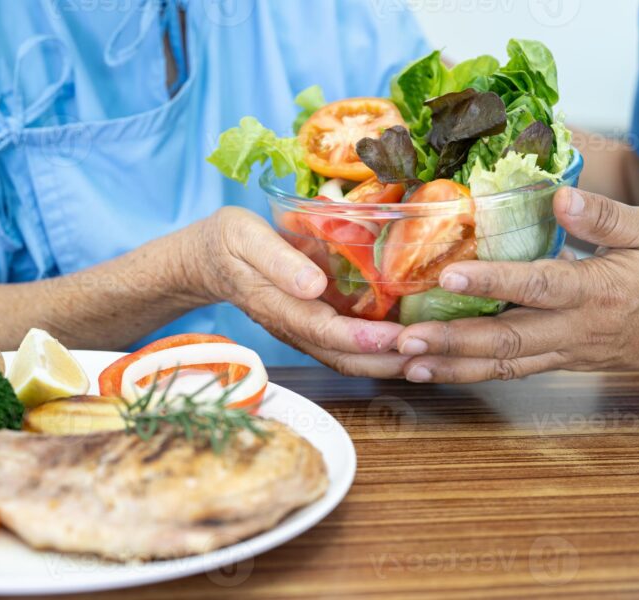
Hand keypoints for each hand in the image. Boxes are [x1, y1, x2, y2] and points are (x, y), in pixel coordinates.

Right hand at [183, 207, 407, 377]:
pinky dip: (377, 351)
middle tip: (430, 353)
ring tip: (429, 356)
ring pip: (347, 359)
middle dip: (386, 361)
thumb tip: (313, 285)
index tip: (397, 336)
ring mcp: (303, 331)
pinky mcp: (311, 325)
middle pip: (343, 357)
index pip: (324, 330)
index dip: (362, 338)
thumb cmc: (227, 242)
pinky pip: (346, 346)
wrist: (208, 260)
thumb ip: (277, 260)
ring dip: (387, 363)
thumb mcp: (243, 237)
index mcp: (277, 306)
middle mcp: (293, 327)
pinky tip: (406, 343)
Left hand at [396, 188, 638, 398]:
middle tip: (403, 340)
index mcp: (597, 292)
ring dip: (451, 366)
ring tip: (406, 364)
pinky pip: (511, 371)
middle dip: (451, 340)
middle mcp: (574, 330)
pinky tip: (438, 370)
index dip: (491, 280)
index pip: (537, 285)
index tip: (448, 272)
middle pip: (505, 340)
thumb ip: (606, 217)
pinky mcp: (561, 361)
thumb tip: (560, 195)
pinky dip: (471, 373)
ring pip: (501, 365)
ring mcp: (565, 352)